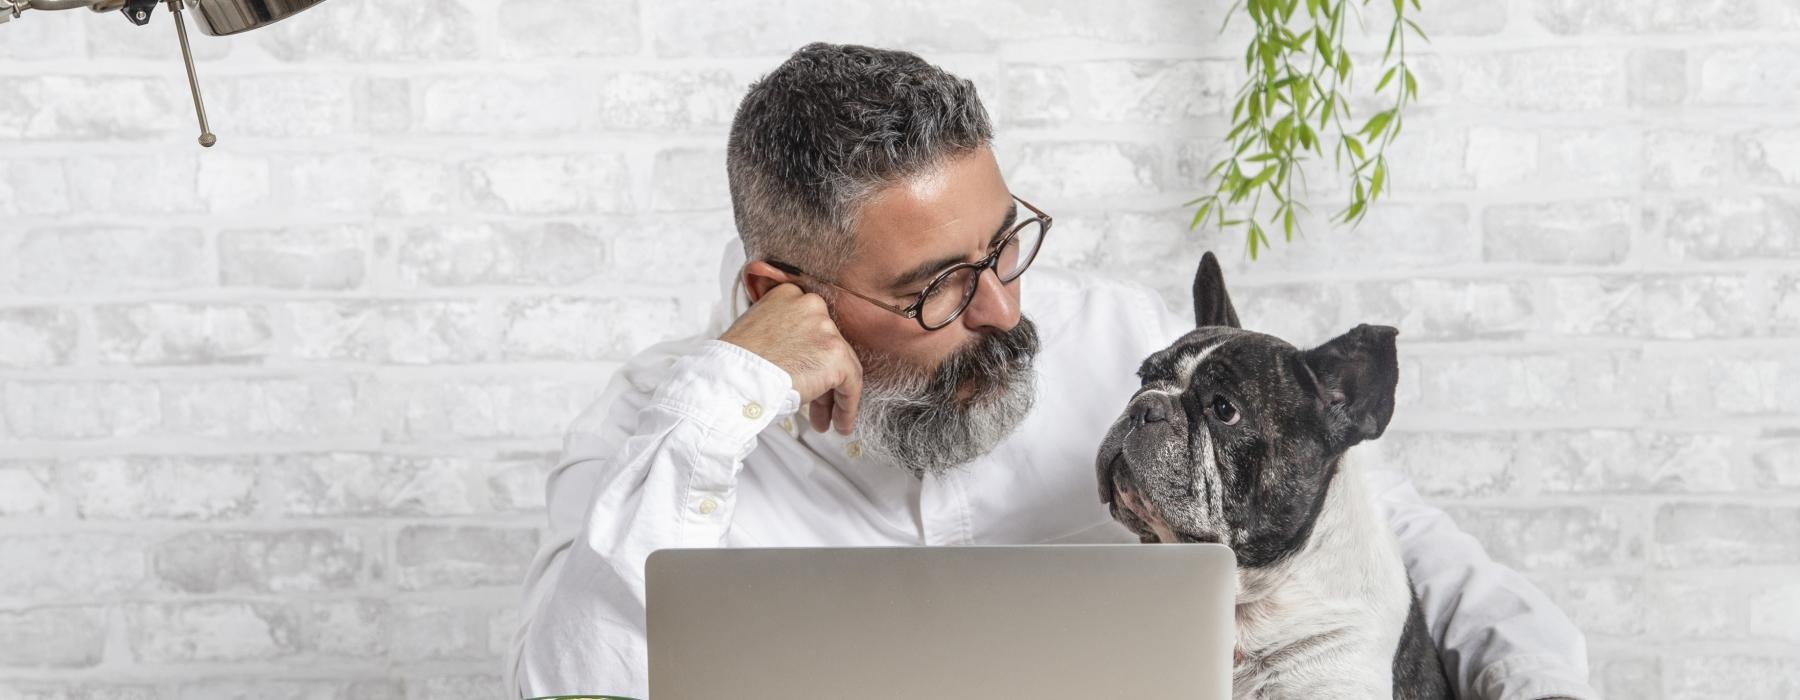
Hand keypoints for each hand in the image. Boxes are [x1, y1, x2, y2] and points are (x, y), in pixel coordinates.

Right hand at [719, 283, 863, 434]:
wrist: (731, 379)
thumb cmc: (735, 364)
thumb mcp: (756, 332)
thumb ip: (782, 334)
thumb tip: (798, 357)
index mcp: (788, 295)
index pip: (811, 328)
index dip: (809, 356)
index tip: (805, 374)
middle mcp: (811, 305)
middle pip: (827, 347)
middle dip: (822, 379)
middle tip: (815, 404)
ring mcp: (826, 329)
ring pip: (842, 366)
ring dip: (832, 396)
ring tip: (825, 420)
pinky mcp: (836, 355)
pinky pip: (851, 384)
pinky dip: (847, 407)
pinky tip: (840, 424)